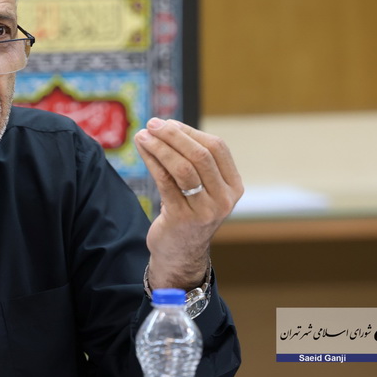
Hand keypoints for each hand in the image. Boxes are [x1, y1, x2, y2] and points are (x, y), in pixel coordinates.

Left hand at [134, 118, 242, 289]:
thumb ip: (193, 161)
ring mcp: (204, 210)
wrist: (179, 253)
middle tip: (152, 124)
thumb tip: (167, 125)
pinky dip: (152, 161)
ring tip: (142, 135)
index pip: (217, 148)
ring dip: (160, 147)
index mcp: (234, 186)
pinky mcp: (182, 218)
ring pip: (183, 168)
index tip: (168, 123)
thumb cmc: (187, 212)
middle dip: (174, 135)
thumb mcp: (201, 188)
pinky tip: (142, 150)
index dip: (191, 131)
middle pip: (200, 155)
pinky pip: (165, 182)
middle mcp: (224, 199)